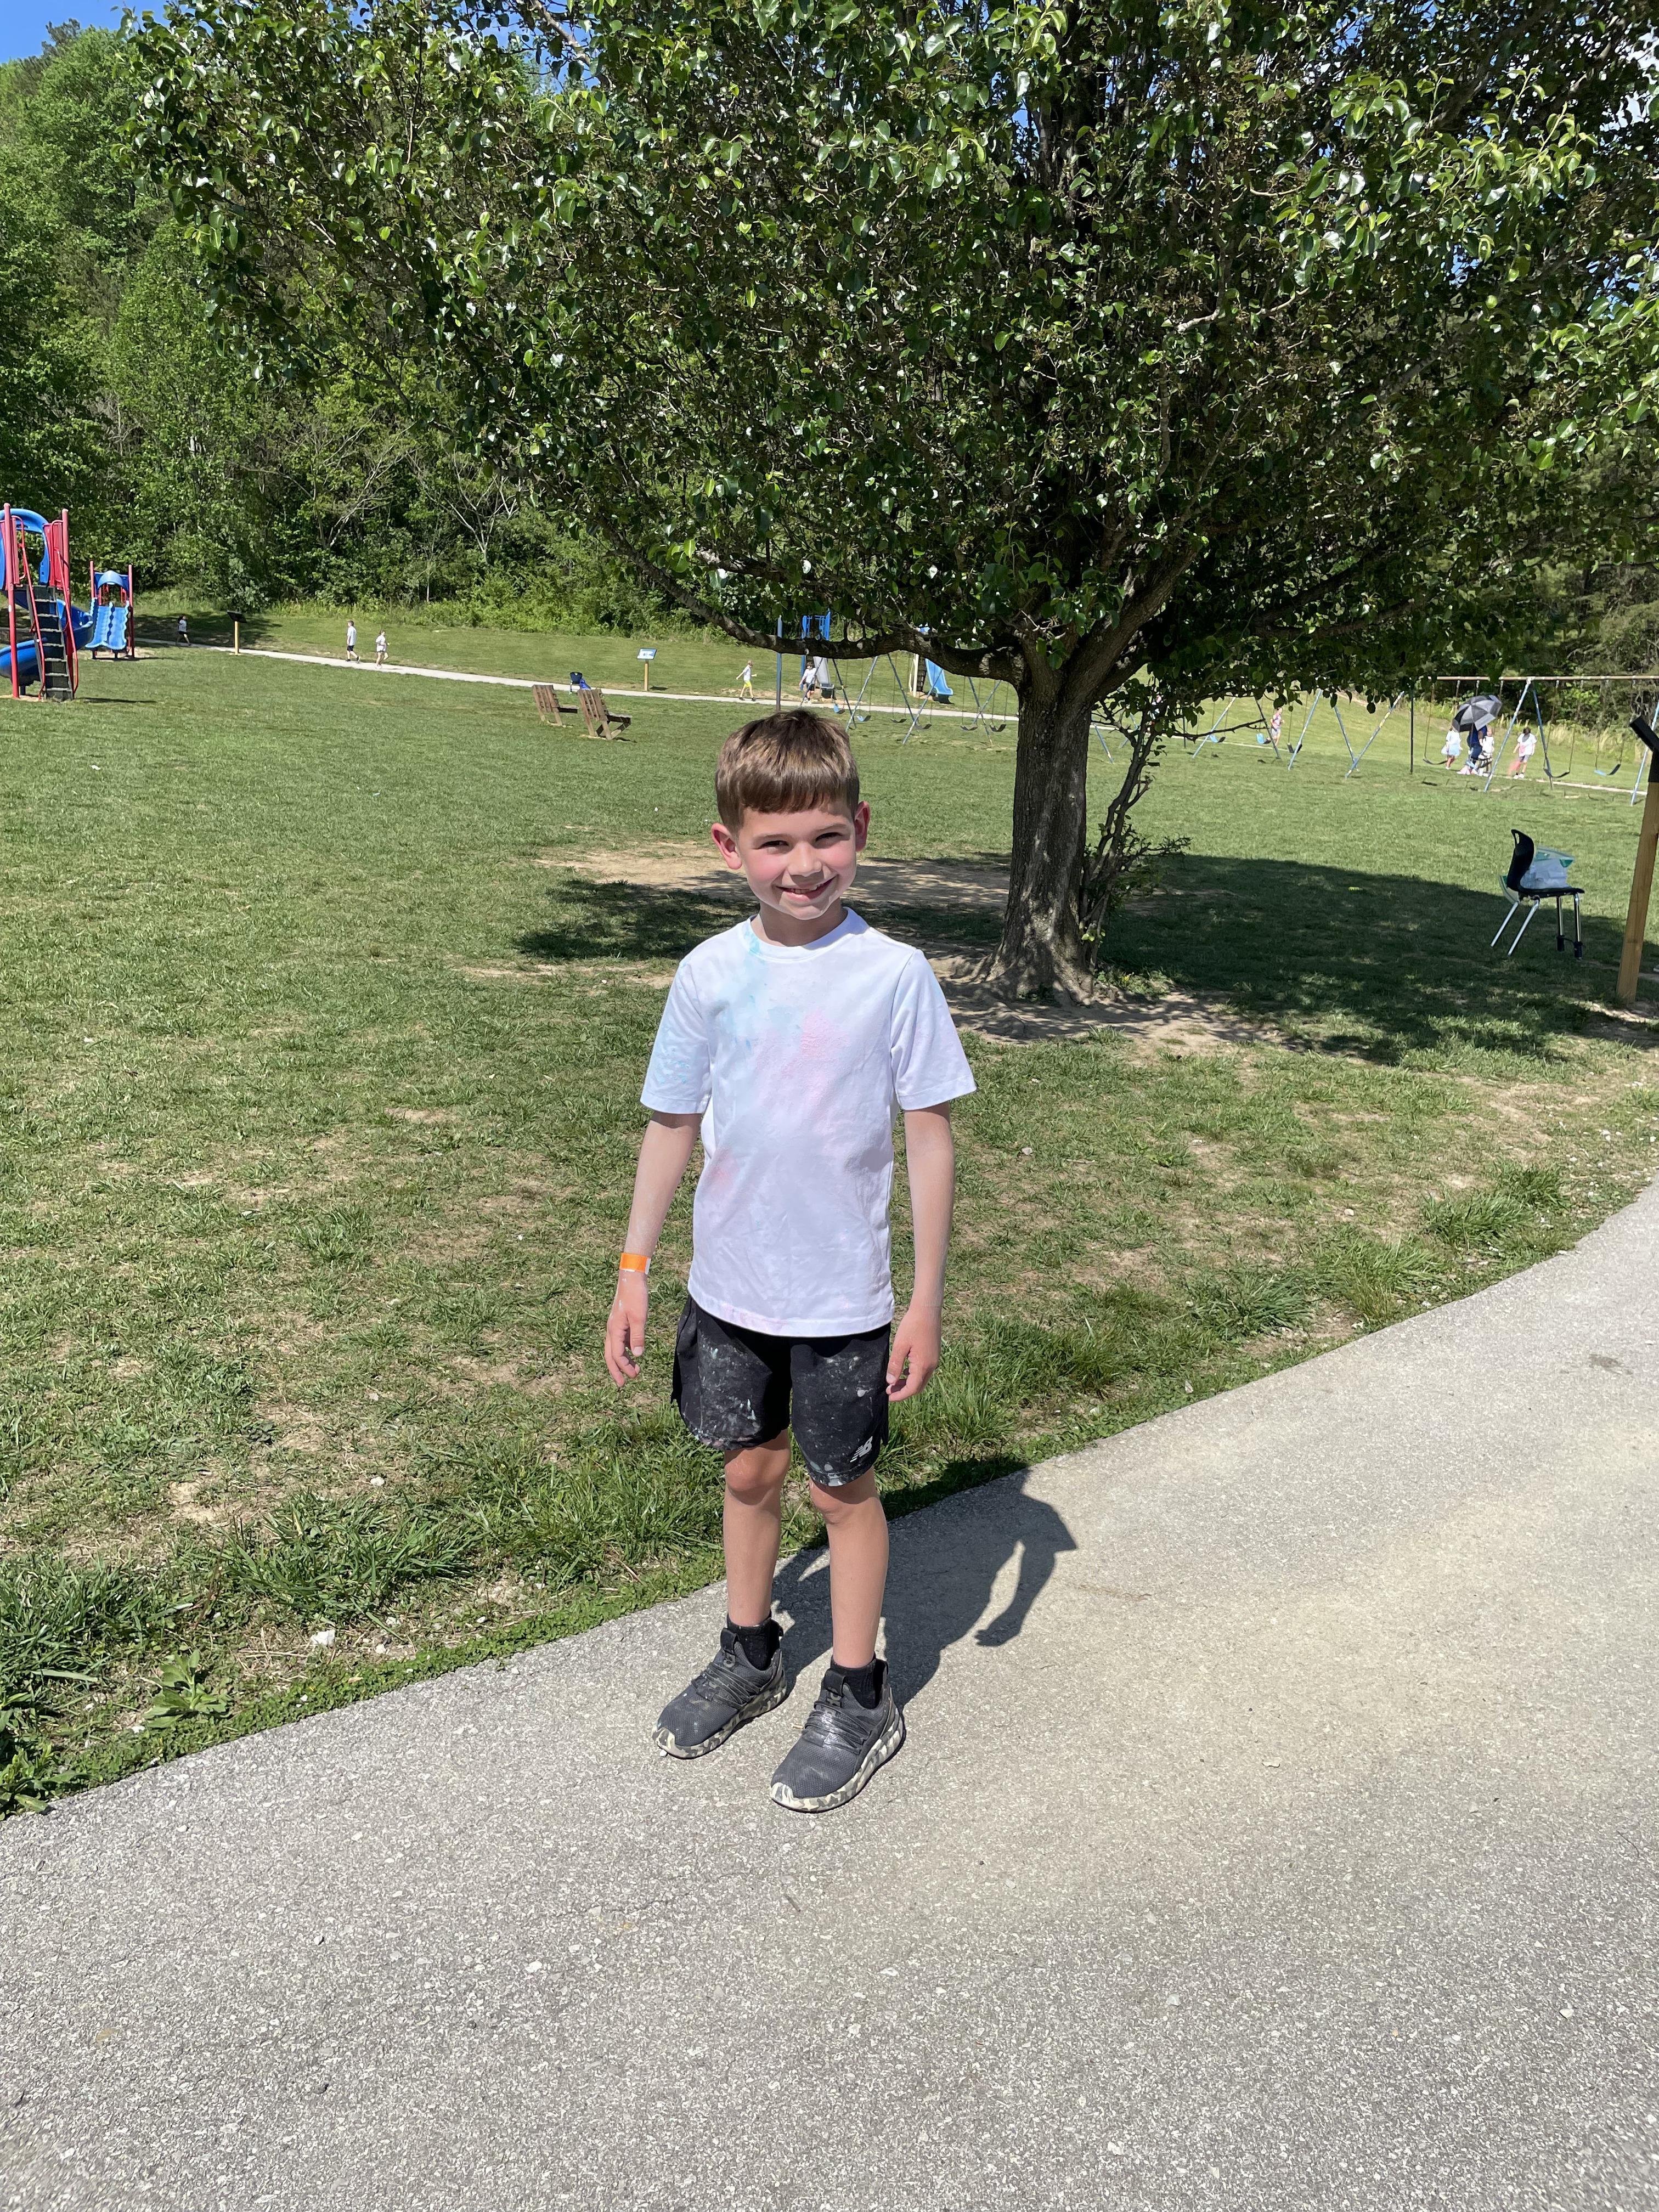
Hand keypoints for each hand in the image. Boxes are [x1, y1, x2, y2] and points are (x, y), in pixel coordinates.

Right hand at [605, 1272, 648, 1386]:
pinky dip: (625, 1350)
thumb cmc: (635, 1296)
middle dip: (616, 1370)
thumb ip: (638, 1336)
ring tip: (633, 1370)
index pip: (616, 1355)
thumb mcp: (639, 1317)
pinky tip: (633, 1353)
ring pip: (614, 1349)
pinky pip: (620, 1341)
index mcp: (614, 1330)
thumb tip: (637, 1355)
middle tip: (622, 1384)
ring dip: (621, 1361)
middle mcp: (611, 1329)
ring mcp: (615, 1326)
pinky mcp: (620, 1322)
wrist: (631, 1278)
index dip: (624, 1368)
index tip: (633, 1377)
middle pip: (610, 1355)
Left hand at [886, 1302, 940, 1400]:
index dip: (900, 1395)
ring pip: (921, 1379)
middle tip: (890, 1391)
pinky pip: (924, 1371)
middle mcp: (931, 1365)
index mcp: (923, 1365)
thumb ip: (895, 1365)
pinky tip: (904, 1371)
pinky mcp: (933, 1354)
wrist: (927, 1310)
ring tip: (894, 1382)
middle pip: (918, 1386)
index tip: (889, 1396)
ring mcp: (934, 1360)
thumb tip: (891, 1382)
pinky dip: (914, 1375)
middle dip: (904, 1391)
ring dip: (909, 1383)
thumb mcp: (900, 1346)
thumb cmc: (913, 1325)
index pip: (912, 1388)